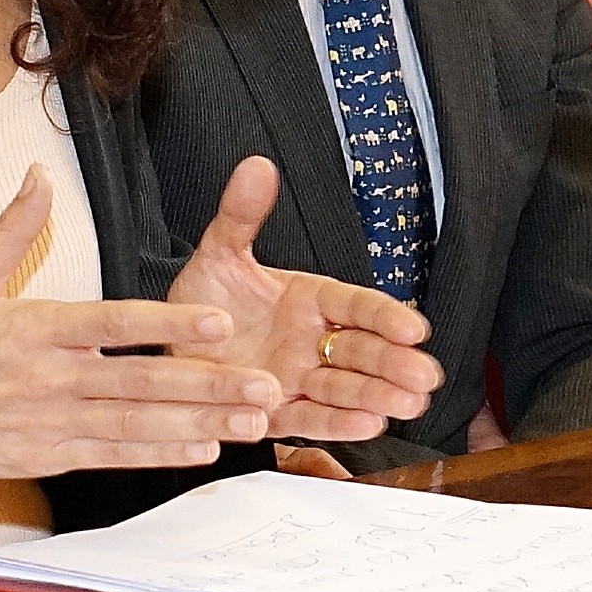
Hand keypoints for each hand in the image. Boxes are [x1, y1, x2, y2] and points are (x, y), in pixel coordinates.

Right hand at [0, 170, 286, 505]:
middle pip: (140, 380)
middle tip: (264, 384)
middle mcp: (45, 377)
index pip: (110, 323)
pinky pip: (111, 456)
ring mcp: (46, 422)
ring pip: (136, 423)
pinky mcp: (42, 457)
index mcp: (28, 327)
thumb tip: (38, 177)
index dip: (167, 323)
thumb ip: (10, 229)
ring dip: (198, 421)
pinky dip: (157, 454)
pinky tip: (200, 448)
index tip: (217, 321)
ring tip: (250, 419)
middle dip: (208, 383)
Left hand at [166, 158, 442, 443]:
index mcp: (311, 299)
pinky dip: (337, 423)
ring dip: (377, 397)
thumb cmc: (202, 300)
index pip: (357, 306)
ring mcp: (298, 378)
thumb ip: (241, 215)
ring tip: (407, 405)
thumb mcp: (218, 253)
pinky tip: (368, 425)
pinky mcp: (277, 411)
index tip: (414, 328)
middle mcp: (312, 341)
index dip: (386, 317)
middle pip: (362, 352)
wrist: (168, 345)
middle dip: (393, 365)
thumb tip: (256, 166)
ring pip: (345, 389)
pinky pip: (310, 418)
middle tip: (424, 377)